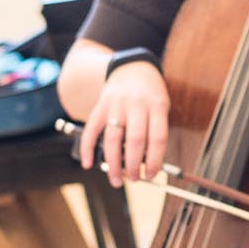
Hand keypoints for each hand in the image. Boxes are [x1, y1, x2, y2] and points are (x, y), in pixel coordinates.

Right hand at [77, 62, 168, 186]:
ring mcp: (116, 105)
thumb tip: (146, 165)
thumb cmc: (149, 94)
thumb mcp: (161, 107)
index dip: (155, 160)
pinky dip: (87, 148)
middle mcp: (136, 104)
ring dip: (113, 163)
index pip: (157, 138)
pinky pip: (91, 129)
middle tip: (134, 179)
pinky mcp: (100, 106)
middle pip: (134, 141)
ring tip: (116, 179)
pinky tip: (88, 163)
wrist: (132, 67)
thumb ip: (155, 131)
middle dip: (133, 165)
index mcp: (156, 105)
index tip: (151, 175)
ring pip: (113, 139)